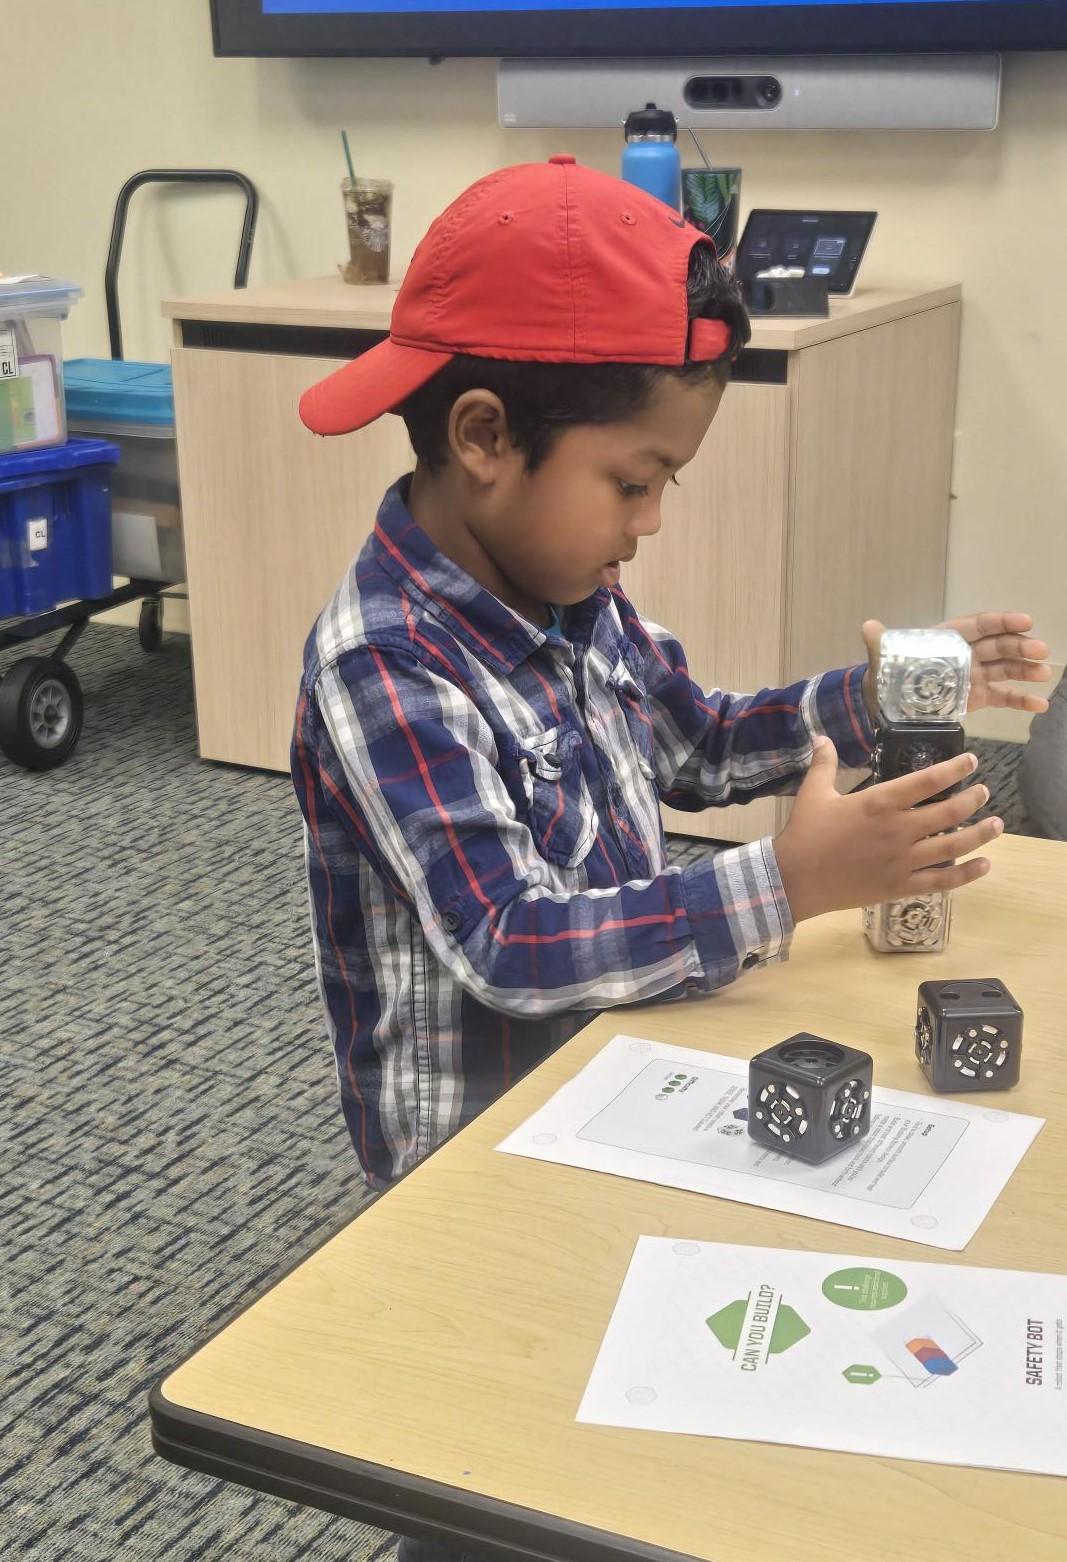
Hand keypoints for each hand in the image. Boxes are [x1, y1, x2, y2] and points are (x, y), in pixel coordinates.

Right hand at [775, 739, 1001, 923]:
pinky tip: (985, 865)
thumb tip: (821, 736)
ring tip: (997, 824)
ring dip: (980, 834)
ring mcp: (903, 860)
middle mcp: (899, 829)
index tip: (971, 762)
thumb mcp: (813, 793)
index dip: (954, 769)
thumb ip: (823, 763)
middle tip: (984, 792)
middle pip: (950, 812)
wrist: (794, 879)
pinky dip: (967, 873)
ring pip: (954, 845)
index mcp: (880, 802)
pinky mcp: (901, 886)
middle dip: (973, 799)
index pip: (928, 781)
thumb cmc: (805, 833)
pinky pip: (942, 880)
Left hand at [860, 612, 1050, 721]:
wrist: (886, 702)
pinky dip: (1021, 700)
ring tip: (1043, 673)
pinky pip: (1003, 696)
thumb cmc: (887, 673)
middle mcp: (967, 654)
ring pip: (1006, 669)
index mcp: (949, 638)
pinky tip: (1040, 704)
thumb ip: (879, 642)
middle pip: (998, 646)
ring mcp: (975, 675)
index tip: (1024, 621)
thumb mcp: (882, 657)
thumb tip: (869, 627)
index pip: (978, 625)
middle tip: (1040, 651)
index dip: (1001, 622)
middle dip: (1020, 647)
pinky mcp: (979, 697)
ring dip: (1026, 670)